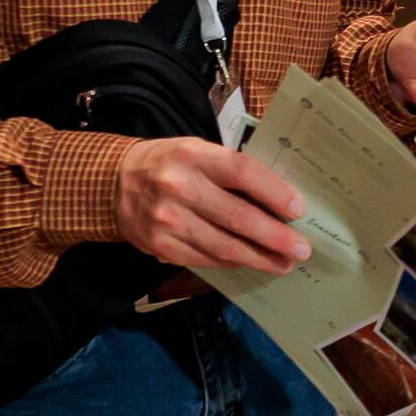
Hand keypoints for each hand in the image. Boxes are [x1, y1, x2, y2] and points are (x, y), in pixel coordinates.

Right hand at [116, 135, 310, 271]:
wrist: (114, 182)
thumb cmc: (172, 164)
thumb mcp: (199, 152)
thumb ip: (233, 171)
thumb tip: (281, 201)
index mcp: (194, 155)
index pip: (242, 172)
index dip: (274, 193)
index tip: (298, 211)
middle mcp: (178, 187)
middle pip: (238, 217)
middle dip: (276, 237)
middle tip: (301, 249)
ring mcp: (166, 219)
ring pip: (223, 246)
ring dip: (259, 258)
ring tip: (283, 263)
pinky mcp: (158, 245)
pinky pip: (204, 259)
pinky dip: (231, 263)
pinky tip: (249, 262)